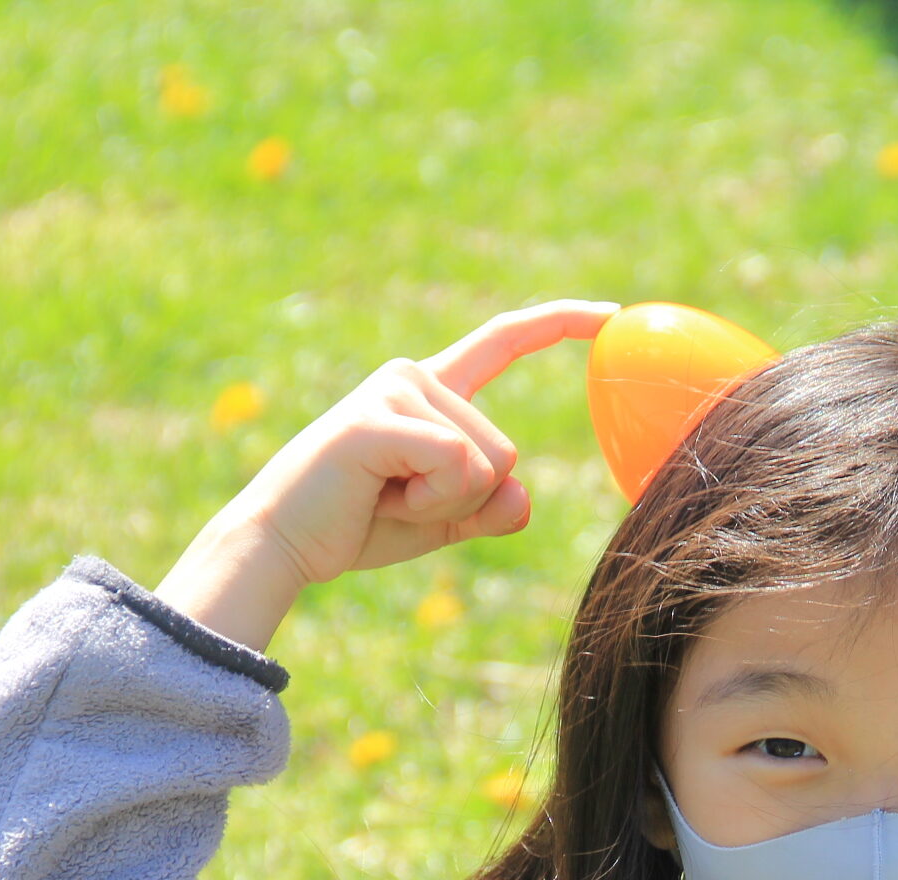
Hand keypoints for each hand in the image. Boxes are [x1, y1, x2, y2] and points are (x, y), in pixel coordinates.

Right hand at [158, 299, 618, 650]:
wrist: (284, 545)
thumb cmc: (358, 525)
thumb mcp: (443, 519)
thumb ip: (490, 506)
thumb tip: (522, 495)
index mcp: (431, 391)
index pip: (505, 342)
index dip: (560, 326)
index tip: (614, 315)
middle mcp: (414, 376)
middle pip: (506, 452)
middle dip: (467, 501)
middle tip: (398, 502)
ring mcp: (395, 390)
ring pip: (487, 463)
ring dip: (446, 504)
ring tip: (385, 498)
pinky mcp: (379, 417)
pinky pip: (457, 466)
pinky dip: (431, 501)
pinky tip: (380, 496)